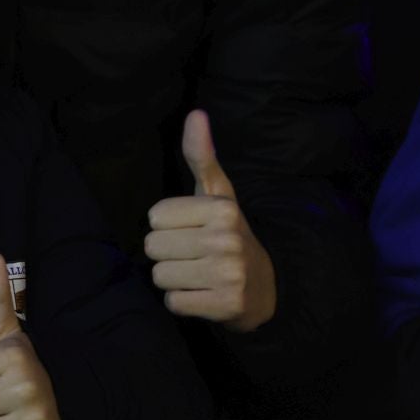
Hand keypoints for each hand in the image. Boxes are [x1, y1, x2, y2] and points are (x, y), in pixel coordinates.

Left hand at [144, 110, 277, 331]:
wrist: (265, 287)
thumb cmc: (229, 234)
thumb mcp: (218, 194)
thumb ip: (201, 156)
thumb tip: (196, 113)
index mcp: (222, 207)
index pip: (154, 217)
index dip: (168, 226)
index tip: (192, 231)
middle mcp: (227, 238)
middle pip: (153, 247)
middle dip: (168, 254)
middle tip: (194, 256)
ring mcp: (229, 273)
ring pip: (161, 276)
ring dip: (173, 280)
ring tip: (198, 275)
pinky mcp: (227, 305)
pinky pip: (174, 303)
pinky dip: (182, 302)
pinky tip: (203, 294)